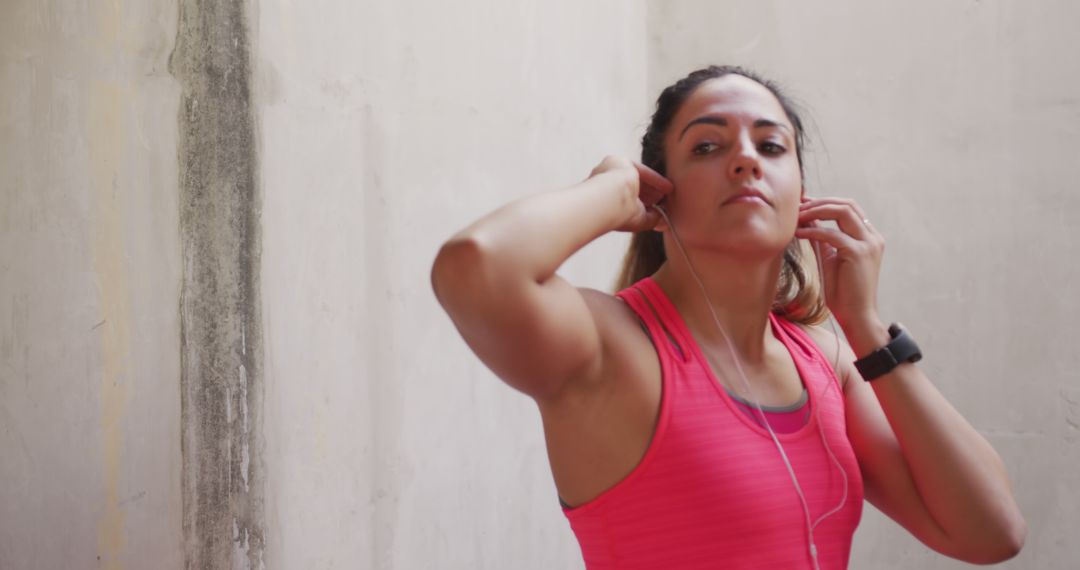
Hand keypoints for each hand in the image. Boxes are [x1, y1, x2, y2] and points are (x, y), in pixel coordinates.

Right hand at [588, 156, 673, 232]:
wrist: (608, 200)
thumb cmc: (620, 215)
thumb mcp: (638, 220)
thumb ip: (651, 218)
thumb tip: (663, 218)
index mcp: (603, 200)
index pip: (625, 200)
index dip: (643, 204)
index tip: (656, 208)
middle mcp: (603, 185)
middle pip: (631, 187)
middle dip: (649, 194)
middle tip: (663, 200)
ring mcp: (608, 172)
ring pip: (636, 178)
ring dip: (654, 186)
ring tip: (669, 194)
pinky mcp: (617, 162)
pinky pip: (640, 171)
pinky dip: (655, 180)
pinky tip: (668, 188)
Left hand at [795, 196, 884, 333]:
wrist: (856, 316)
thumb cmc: (843, 292)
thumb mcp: (830, 258)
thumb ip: (823, 238)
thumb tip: (809, 221)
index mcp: (869, 237)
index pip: (848, 208)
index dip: (824, 202)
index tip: (802, 203)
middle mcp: (872, 237)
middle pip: (847, 204)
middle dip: (819, 202)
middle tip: (797, 207)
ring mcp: (868, 243)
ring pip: (843, 211)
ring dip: (816, 210)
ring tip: (797, 216)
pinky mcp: (859, 253)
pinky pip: (832, 234)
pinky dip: (813, 230)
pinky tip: (798, 233)